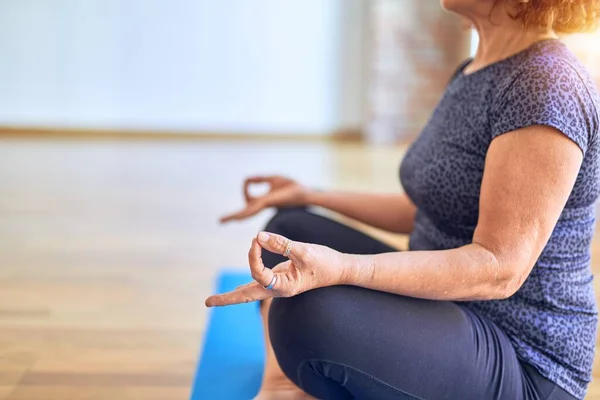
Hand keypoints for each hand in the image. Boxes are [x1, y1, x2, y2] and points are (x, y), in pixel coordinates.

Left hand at [205, 232, 350, 306]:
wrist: (341, 270)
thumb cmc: (326, 263)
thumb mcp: (304, 251)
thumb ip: (281, 244)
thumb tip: (259, 236)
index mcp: (283, 287)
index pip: (258, 274)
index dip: (253, 256)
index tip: (256, 239)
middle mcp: (278, 289)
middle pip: (247, 296)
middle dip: (228, 299)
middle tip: (208, 302)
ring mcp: (278, 284)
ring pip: (252, 289)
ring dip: (234, 293)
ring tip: (215, 300)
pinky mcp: (280, 277)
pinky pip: (260, 279)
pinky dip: (248, 277)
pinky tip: (239, 284)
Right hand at [220, 176, 308, 222]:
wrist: (303, 192)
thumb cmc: (291, 186)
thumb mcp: (272, 179)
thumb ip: (259, 179)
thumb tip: (246, 179)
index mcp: (263, 200)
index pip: (248, 199)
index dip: (246, 187)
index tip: (248, 181)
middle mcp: (262, 205)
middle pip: (244, 212)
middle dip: (233, 216)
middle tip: (220, 221)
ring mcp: (264, 205)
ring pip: (246, 212)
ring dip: (234, 215)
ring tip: (223, 220)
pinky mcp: (267, 202)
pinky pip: (253, 207)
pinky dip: (244, 212)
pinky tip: (236, 217)